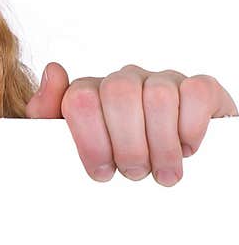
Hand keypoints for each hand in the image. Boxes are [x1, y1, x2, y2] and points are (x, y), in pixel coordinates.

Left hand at [25, 62, 237, 185]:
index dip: (91, 140)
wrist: (161, 164)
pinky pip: (195, 93)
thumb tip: (53, 71)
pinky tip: (185, 148)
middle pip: (119, 94)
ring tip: (162, 172)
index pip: (80, 99)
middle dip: (127, 144)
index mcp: (89, 92)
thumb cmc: (109, 157)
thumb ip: (46, 113)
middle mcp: (124, 81)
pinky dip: (190, 127)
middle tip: (134, 173)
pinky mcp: (199, 87)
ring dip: (161, 145)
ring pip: (158, 97)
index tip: (101, 171)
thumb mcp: (66, 144)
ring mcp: (161, 80)